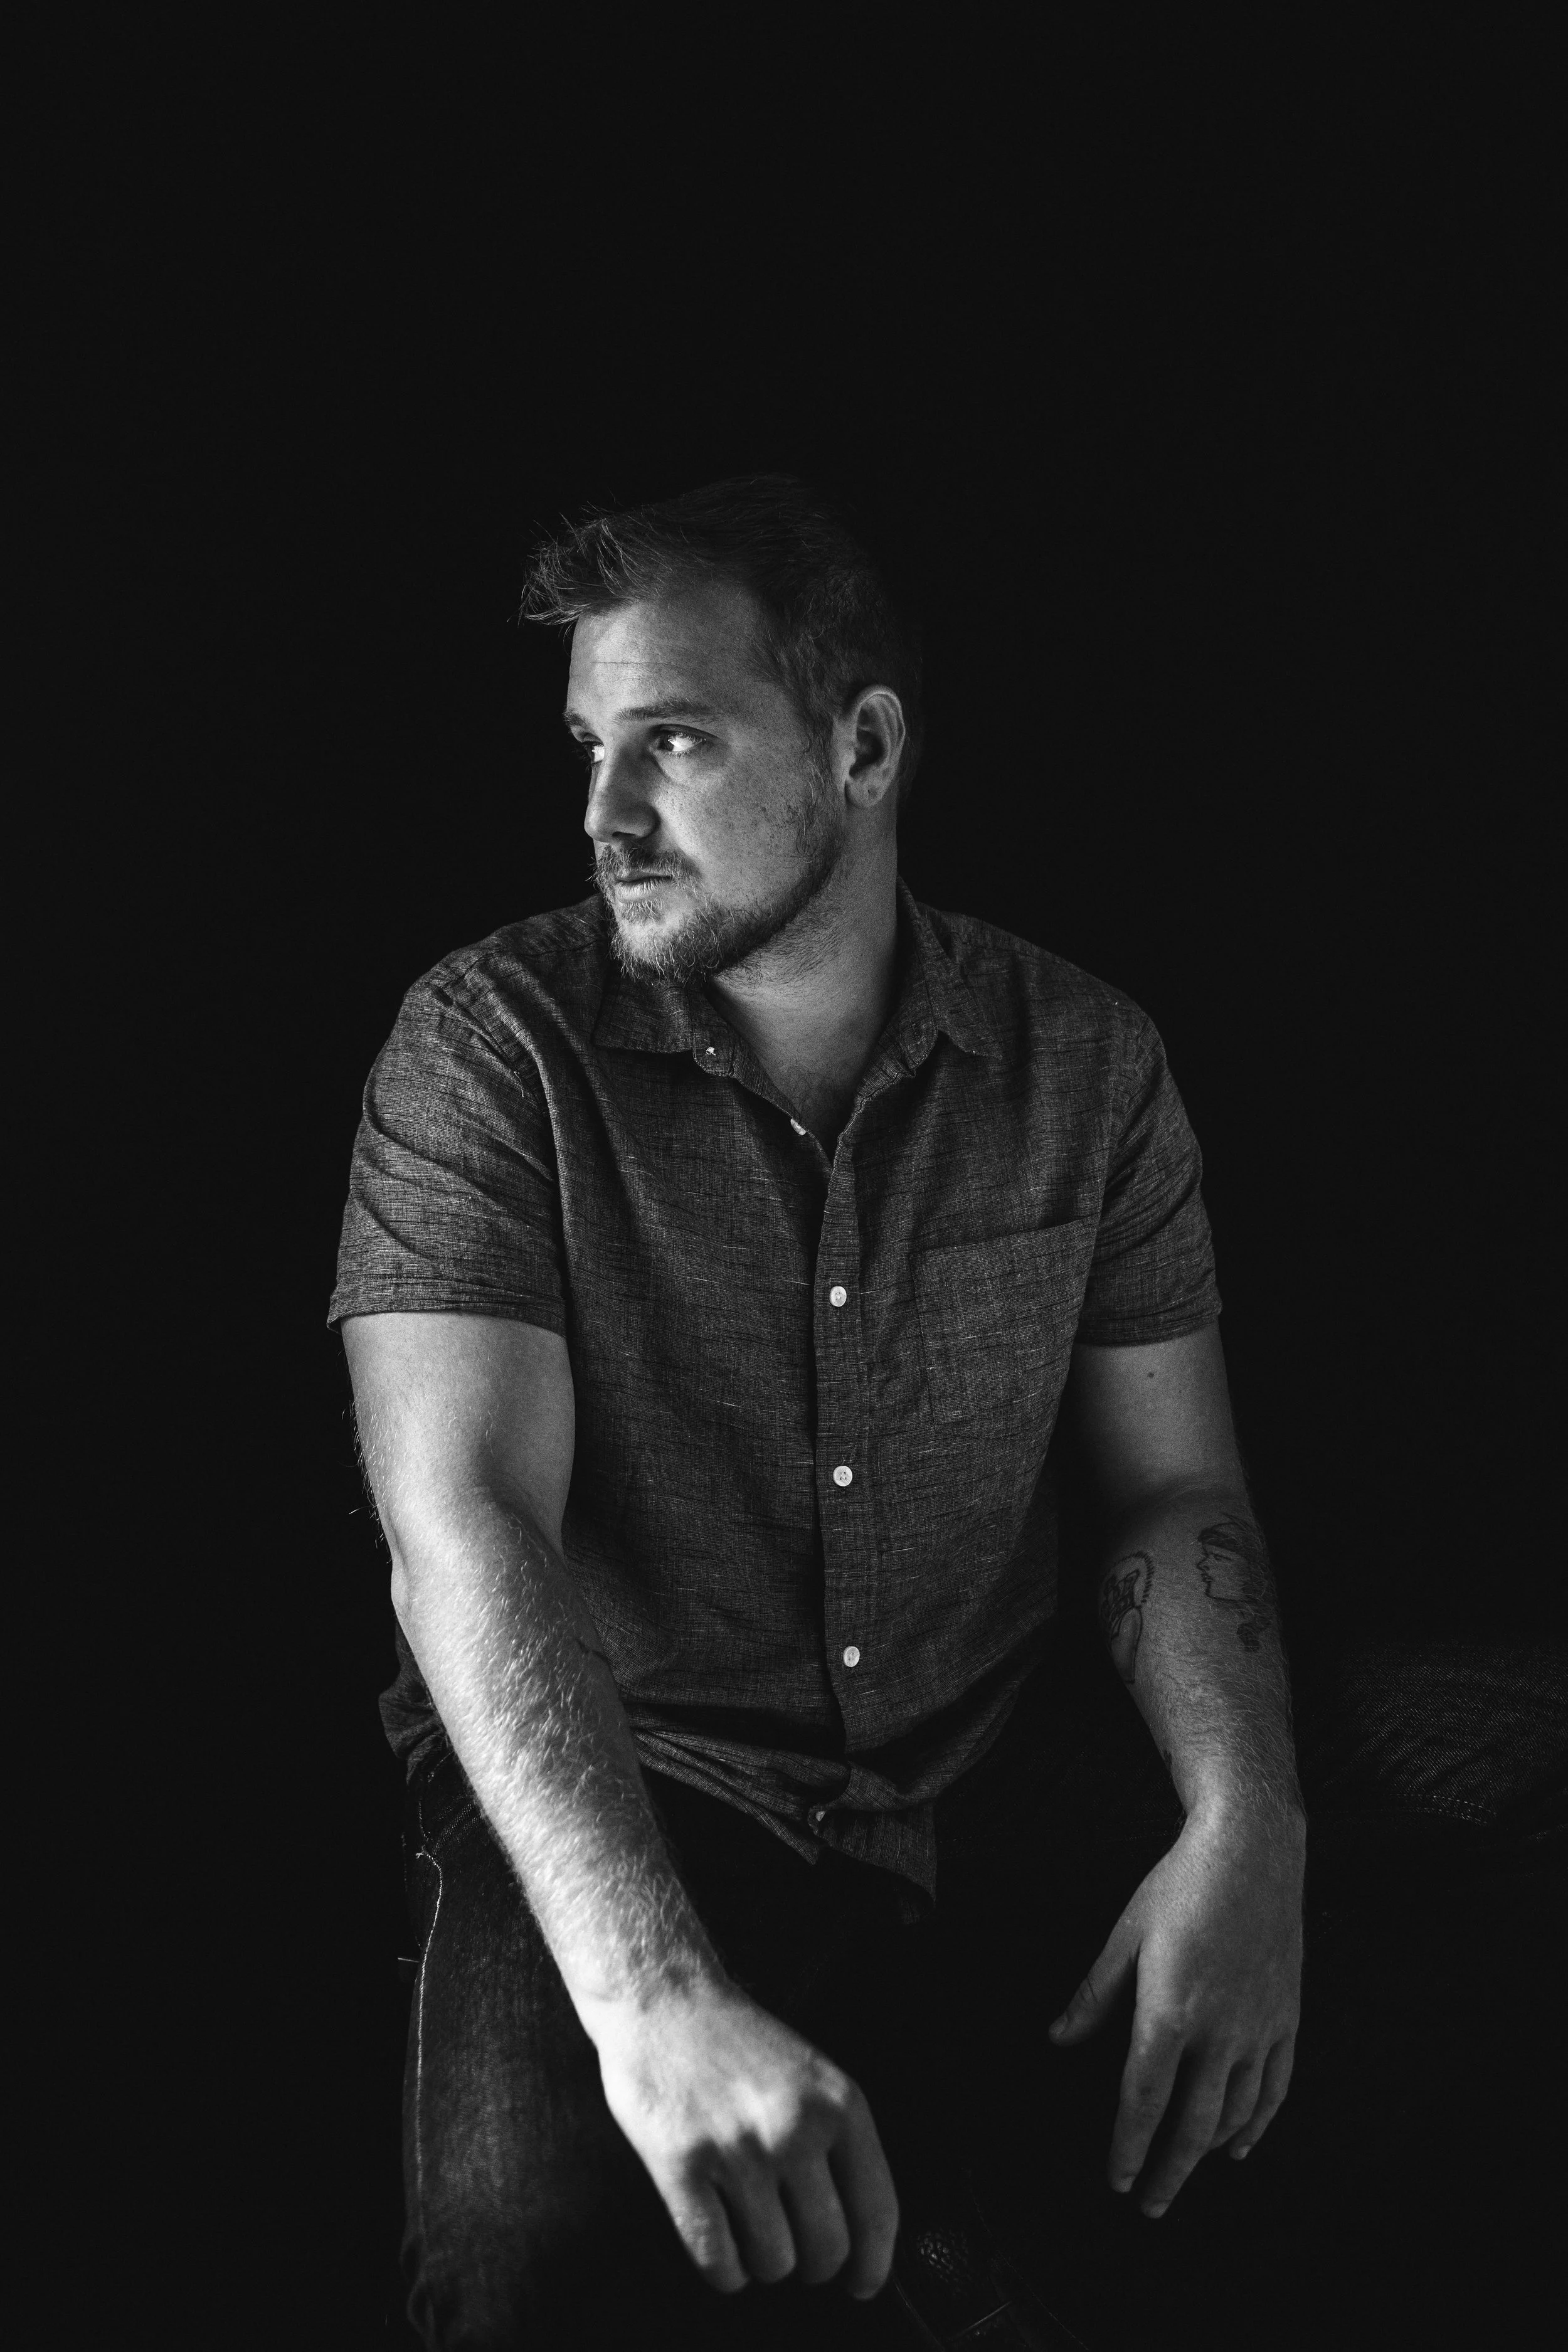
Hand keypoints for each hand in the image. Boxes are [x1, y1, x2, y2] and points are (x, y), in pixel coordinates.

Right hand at [585, 1976, 900, 2297]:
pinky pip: (716, 2257)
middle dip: (811, 2263)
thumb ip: (839, 2143)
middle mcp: (795, 2128)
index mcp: (838, 2104)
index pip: (878, 2210)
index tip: (862, 2284)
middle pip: (826, 2249)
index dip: (874, 2263)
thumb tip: (859, 2230)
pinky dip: (723, 2270)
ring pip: (773, 2261)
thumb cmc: (739, 2042)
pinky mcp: (682, 2165)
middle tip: (792, 2246)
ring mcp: (738, 2148)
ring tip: (749, 2230)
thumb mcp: (814, 2076)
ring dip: (762, 2261)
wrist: (664, 1998)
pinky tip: (721, 2248)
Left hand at [1047, 1805, 1303, 2215]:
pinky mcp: (1286, 2017)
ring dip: (1207, 2151)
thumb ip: (1093, 1996)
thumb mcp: (1126, 1935)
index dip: (1128, 2146)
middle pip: (1192, 2123)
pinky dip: (1258, 2123)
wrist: (1253, 1850)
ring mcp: (1258, 2027)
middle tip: (1149, 2205)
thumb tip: (1056, 2039)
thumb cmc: (1180, 1886)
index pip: (1143, 2100)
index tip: (1117, 2179)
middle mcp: (1219, 2031)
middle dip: (1168, 2171)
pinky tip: (1241, 2145)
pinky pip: (1275, 2087)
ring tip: (1184, 2171)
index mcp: (1170, 2012)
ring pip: (1236, 2113)